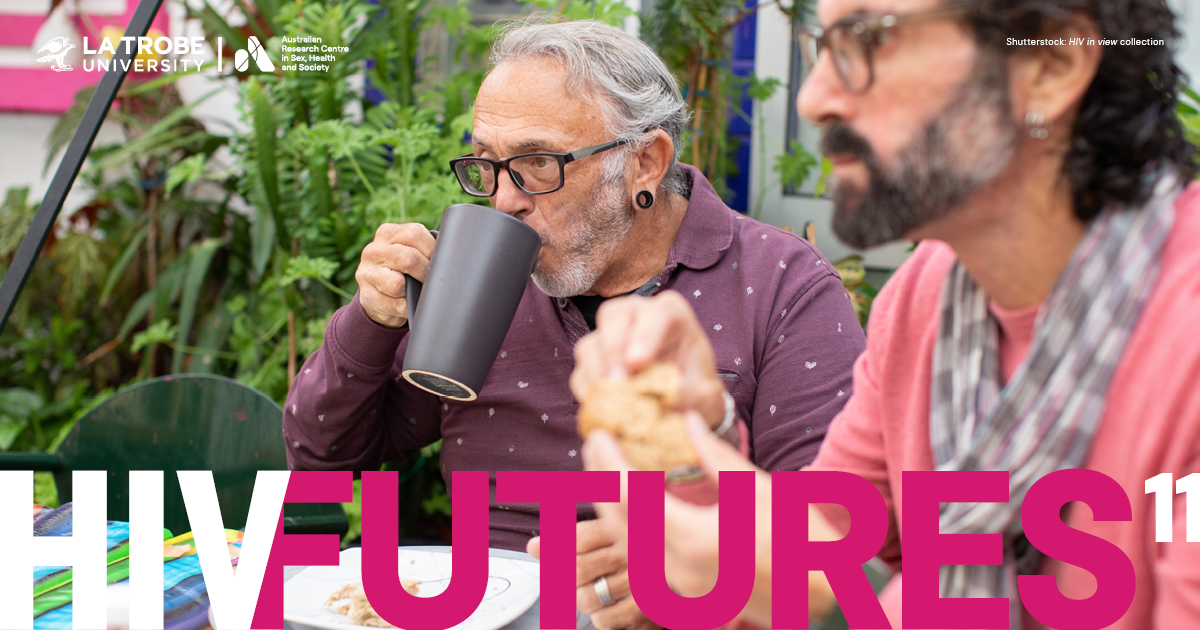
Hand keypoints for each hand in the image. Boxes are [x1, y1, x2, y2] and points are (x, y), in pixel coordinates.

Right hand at [354, 223, 435, 328]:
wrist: (377, 295)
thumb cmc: (402, 270)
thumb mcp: (408, 251)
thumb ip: (423, 248)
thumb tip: (451, 257)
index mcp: (387, 233)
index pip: (414, 234)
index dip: (432, 250)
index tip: (439, 262)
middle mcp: (373, 251)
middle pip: (408, 258)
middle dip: (425, 273)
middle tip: (430, 281)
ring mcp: (367, 274)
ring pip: (398, 284)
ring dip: (414, 291)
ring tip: (415, 291)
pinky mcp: (367, 297)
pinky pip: (396, 305)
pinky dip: (407, 307)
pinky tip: (406, 303)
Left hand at [526, 522, 661, 629]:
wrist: (688, 567)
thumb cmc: (645, 548)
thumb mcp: (617, 530)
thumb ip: (575, 537)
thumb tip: (532, 547)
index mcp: (626, 526)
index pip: (578, 538)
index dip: (555, 547)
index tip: (547, 551)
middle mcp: (634, 553)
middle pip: (577, 570)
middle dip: (565, 577)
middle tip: (570, 576)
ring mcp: (641, 584)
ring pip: (585, 599)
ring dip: (582, 598)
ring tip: (596, 589)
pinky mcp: (647, 611)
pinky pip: (603, 621)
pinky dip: (600, 617)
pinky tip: (612, 605)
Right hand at [571, 291, 725, 427]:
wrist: (683, 403)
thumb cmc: (696, 388)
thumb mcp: (706, 395)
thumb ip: (694, 396)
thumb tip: (668, 402)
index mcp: (671, 313)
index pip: (656, 313)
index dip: (645, 335)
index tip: (638, 363)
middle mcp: (636, 316)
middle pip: (614, 317)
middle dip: (614, 350)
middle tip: (618, 383)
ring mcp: (609, 338)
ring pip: (590, 344)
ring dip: (596, 374)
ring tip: (609, 401)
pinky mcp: (593, 363)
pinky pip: (580, 373)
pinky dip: (588, 392)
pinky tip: (601, 409)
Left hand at [584, 413, 786, 626]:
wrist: (826, 602)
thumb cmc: (804, 545)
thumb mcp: (760, 490)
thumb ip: (715, 456)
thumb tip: (686, 421)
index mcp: (695, 539)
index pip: (631, 496)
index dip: (609, 462)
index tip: (600, 434)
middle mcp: (679, 569)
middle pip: (619, 522)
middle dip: (599, 481)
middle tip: (594, 446)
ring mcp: (682, 587)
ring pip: (627, 544)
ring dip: (610, 506)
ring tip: (606, 471)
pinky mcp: (689, 595)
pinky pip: (644, 559)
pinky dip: (630, 529)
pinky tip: (633, 506)